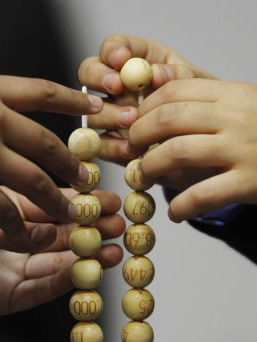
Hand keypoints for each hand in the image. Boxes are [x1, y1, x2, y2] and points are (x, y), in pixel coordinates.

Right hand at [0, 74, 102, 240]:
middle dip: (73, 166)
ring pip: (38, 182)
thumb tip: (16, 115)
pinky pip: (10, 213)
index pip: (42, 90)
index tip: (98, 109)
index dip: (75, 100)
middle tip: (88, 179)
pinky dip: (26, 227)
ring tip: (73, 212)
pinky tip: (38, 235)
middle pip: (49, 144)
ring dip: (58, 201)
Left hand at [0, 187, 124, 319]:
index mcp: (2, 215)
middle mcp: (12, 240)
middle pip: (58, 232)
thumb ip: (4, 225)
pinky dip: (66, 280)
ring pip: (56, 260)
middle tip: (119, 220)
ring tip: (115, 246)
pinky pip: (41, 289)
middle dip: (90, 227)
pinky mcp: (9, 297)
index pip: (44, 205)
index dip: (74, 203)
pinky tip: (89, 269)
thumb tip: (46, 231)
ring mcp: (12, 268)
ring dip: (87, 254)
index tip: (101, 198)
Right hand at [78, 33, 215, 164]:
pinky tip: (130, 148)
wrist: (203, 141)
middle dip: (99, 77)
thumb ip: (178, 75)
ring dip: (108, 113)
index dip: (112, 50)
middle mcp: (119, 86)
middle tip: (117, 86)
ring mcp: (112, 114)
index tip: (121, 60)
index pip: (114, 48)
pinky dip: (113, 145)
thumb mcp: (195, 86)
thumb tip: (156, 73)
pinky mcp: (112, 143)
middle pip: (90, 73)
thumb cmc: (200, 106)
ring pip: (92, 110)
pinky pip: (100, 144)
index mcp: (139, 61)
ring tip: (131, 120)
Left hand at [130, 78, 256, 221]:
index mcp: (231, 94)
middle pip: (168, 118)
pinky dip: (181, 206)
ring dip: (151, 167)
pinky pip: (202, 194)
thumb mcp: (245, 105)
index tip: (135, 124)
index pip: (174, 91)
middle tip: (132, 150)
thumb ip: (210, 104)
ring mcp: (242, 149)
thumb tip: (160, 112)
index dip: (145, 108)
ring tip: (146, 177)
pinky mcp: (249, 182)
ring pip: (177, 152)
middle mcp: (234, 117)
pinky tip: (175, 213)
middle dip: (138, 135)